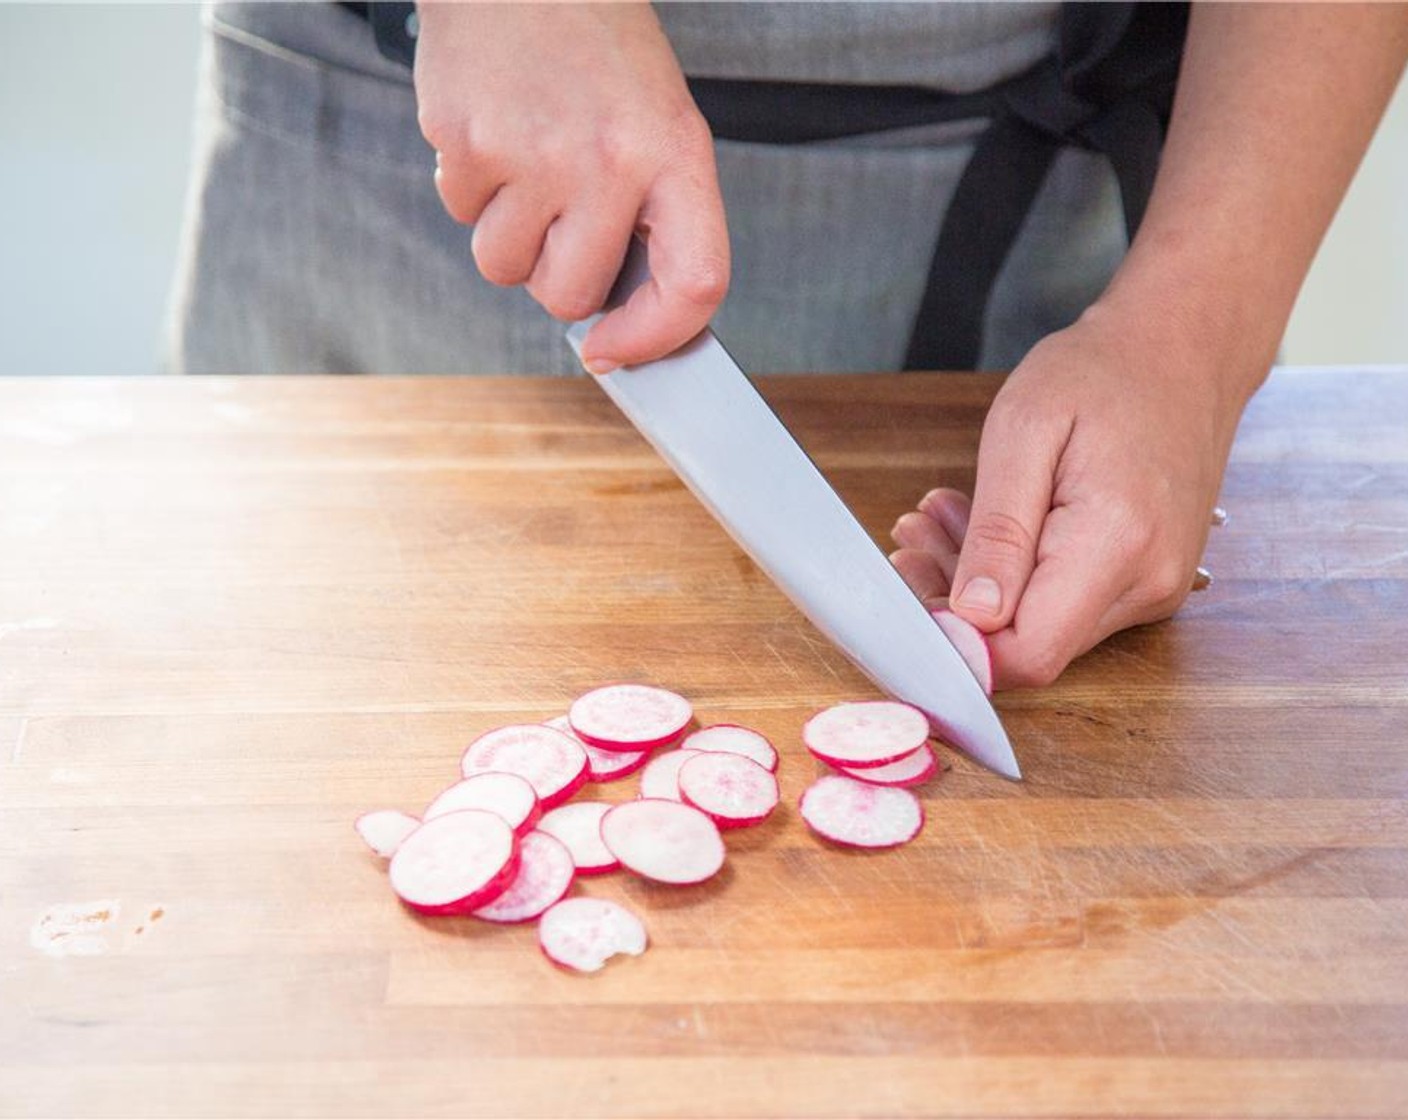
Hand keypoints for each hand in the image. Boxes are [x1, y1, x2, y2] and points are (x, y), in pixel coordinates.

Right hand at [414, 2, 728, 370]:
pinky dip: (470, 187)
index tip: (617, 349)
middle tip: (560, 215)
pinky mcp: (465, 143)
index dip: (656, 337)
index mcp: (675, 153)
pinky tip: (495, 131)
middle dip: (555, 275)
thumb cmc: (595, 43)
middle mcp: (608, 160)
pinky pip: (460, 214)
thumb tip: (611, 314)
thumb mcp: (656, 119)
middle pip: (570, 294)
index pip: (693, 284)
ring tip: (526, 160)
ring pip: (504, 267)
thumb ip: (650, 214)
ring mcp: (532, 154)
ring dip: (508, 234)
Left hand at [890, 303, 1257, 688]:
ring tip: (936, 518)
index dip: (959, 642)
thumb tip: (975, 615)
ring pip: (1044, 627)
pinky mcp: (1147, 581)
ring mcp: (1155, 587)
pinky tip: (983, 526)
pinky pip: (1067, 603)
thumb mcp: (1024, 432)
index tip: (912, 587)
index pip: (1030, 653)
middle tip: (910, 535)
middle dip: (956, 603)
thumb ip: (999, 532)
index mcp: (1119, 544)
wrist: (1182, 349)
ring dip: (977, 583)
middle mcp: (1149, 582)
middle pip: (1031, 646)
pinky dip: (1015, 574)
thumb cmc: (1102, 373)